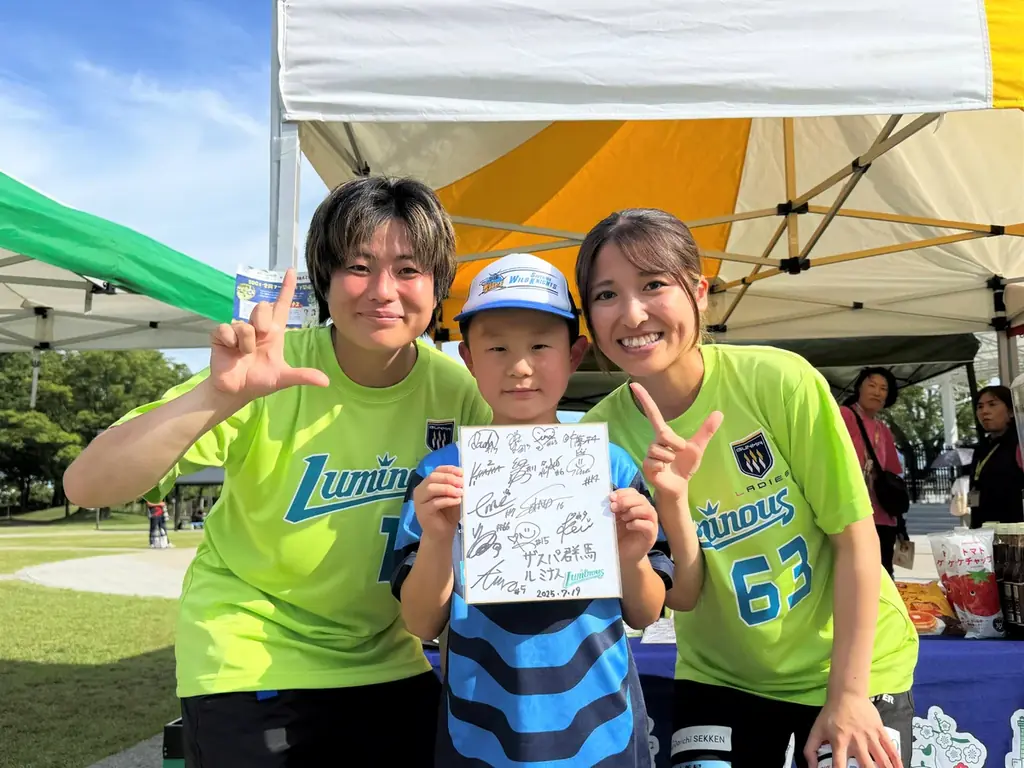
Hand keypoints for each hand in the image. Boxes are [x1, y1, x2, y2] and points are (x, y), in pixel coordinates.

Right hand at [209, 268, 329, 401]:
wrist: (236, 391)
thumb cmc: (260, 381)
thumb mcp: (283, 378)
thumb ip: (302, 376)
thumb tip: (325, 381)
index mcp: (273, 332)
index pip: (281, 305)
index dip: (286, 288)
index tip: (291, 270)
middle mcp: (256, 327)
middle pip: (262, 307)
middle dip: (262, 322)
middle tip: (261, 339)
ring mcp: (238, 329)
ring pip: (244, 324)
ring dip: (246, 343)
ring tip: (244, 354)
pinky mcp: (221, 334)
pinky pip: (226, 329)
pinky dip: (231, 343)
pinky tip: (231, 351)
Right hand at [413, 466, 462, 540]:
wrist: (442, 534)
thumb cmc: (448, 514)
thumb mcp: (454, 496)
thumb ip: (456, 486)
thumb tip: (464, 476)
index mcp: (428, 483)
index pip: (436, 471)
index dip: (449, 469)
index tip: (461, 472)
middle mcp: (420, 490)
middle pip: (432, 477)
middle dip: (448, 478)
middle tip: (462, 483)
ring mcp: (419, 501)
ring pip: (431, 488)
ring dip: (447, 488)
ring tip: (460, 493)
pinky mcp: (422, 512)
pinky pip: (434, 503)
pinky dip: (447, 500)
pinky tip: (456, 501)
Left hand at [610, 487, 657, 563]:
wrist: (623, 556)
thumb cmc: (618, 536)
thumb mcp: (613, 520)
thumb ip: (613, 509)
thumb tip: (609, 499)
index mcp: (635, 505)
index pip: (633, 492)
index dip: (622, 493)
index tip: (611, 498)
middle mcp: (645, 512)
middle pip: (641, 499)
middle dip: (626, 501)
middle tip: (613, 508)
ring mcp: (650, 523)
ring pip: (648, 510)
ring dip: (633, 511)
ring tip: (623, 518)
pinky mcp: (651, 535)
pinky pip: (649, 525)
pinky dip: (638, 523)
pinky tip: (628, 526)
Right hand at [631, 383, 722, 499]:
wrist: (680, 486)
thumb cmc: (685, 466)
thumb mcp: (698, 447)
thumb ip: (707, 430)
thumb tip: (719, 412)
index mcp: (664, 434)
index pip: (653, 413)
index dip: (644, 399)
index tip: (634, 384)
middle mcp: (654, 441)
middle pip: (663, 434)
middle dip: (676, 444)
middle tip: (679, 452)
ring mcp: (649, 454)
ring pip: (660, 449)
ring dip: (671, 457)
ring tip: (672, 464)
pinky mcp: (646, 466)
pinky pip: (656, 461)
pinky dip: (664, 466)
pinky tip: (664, 471)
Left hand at [804, 693, 900, 767]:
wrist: (846, 694)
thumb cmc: (831, 714)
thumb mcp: (816, 730)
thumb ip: (810, 749)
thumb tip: (811, 766)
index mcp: (839, 741)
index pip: (839, 764)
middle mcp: (856, 741)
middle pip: (866, 765)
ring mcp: (870, 736)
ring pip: (882, 759)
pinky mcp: (880, 731)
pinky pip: (890, 748)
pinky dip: (896, 760)